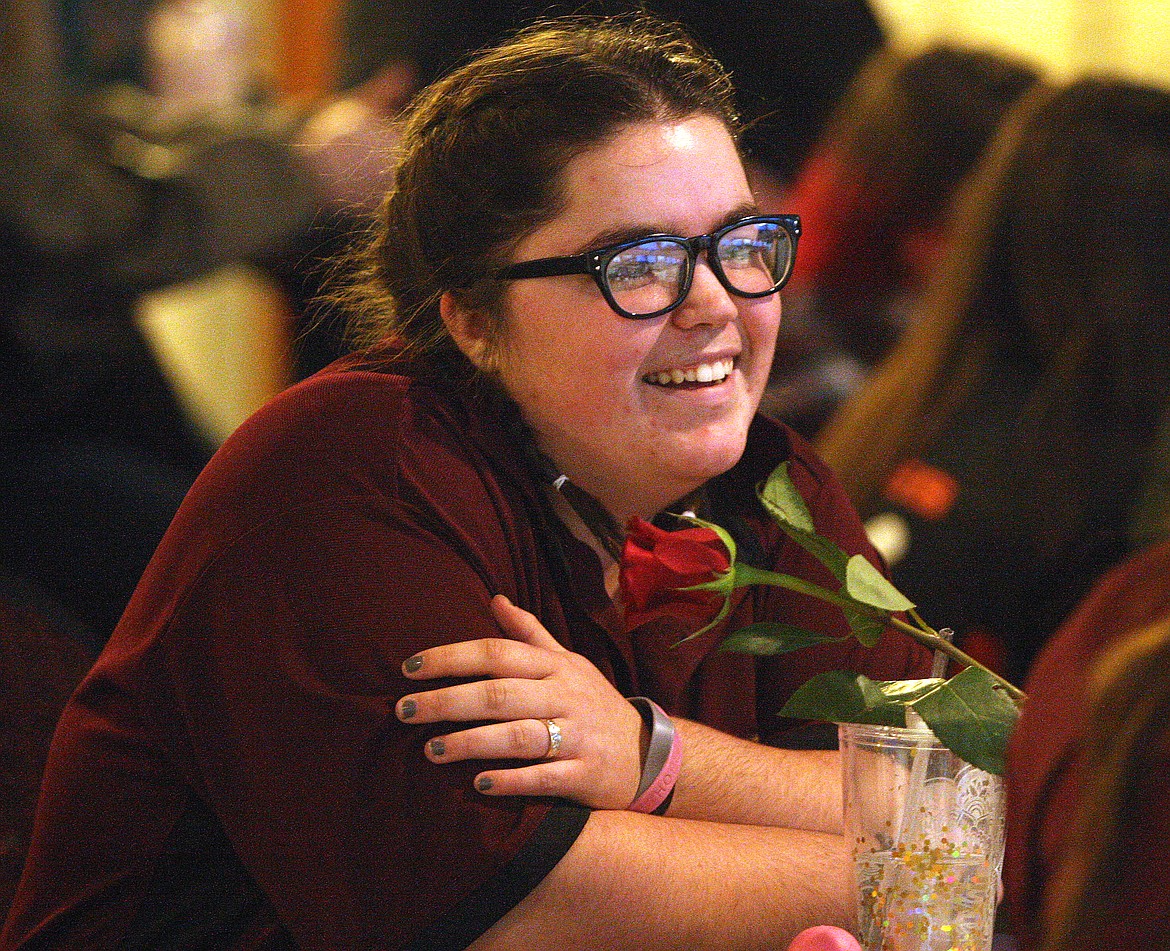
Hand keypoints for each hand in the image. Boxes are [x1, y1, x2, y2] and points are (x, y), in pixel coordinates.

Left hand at [397, 595, 645, 809]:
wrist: (649, 755)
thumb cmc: (594, 705)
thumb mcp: (569, 663)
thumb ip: (530, 633)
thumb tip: (494, 598)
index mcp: (556, 667)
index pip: (497, 653)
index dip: (451, 658)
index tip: (409, 668)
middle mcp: (566, 696)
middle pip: (499, 694)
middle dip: (447, 701)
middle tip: (404, 710)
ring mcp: (577, 736)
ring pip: (518, 736)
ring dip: (471, 743)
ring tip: (431, 751)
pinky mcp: (585, 775)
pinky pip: (544, 776)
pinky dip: (510, 780)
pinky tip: (478, 785)